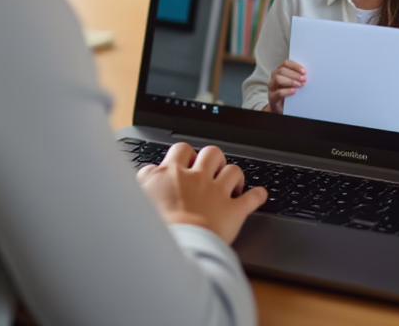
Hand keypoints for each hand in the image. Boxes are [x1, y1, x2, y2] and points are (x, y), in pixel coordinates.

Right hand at [137, 143, 266, 244]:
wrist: (176, 246)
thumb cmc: (153, 227)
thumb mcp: (139, 199)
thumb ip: (145, 182)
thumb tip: (148, 174)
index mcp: (171, 174)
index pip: (180, 150)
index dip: (184, 156)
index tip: (184, 164)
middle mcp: (196, 178)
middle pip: (211, 152)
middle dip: (212, 158)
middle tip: (210, 170)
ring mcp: (217, 192)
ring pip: (233, 170)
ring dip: (234, 174)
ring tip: (232, 182)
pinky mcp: (233, 210)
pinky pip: (253, 198)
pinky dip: (257, 196)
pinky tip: (259, 195)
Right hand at [264, 59, 306, 113]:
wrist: (282, 107)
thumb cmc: (289, 93)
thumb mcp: (293, 83)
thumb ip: (298, 78)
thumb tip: (307, 75)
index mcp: (280, 72)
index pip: (286, 64)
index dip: (295, 66)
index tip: (304, 71)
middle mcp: (274, 78)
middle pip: (281, 71)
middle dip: (294, 74)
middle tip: (304, 79)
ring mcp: (272, 87)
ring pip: (278, 79)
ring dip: (291, 81)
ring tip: (300, 85)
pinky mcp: (272, 97)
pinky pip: (278, 92)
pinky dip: (287, 91)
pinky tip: (294, 91)